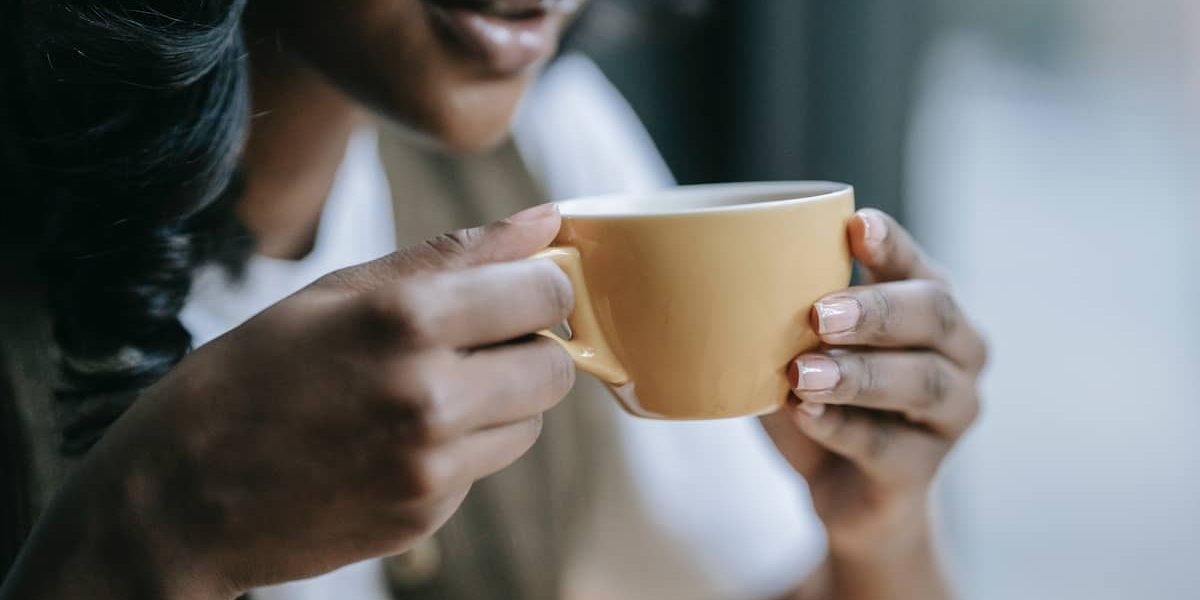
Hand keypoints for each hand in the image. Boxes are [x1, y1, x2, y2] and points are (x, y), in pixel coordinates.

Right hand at [2, 204, 575, 598]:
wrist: (182, 495)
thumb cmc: (254, 373)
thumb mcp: (340, 291)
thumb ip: (454, 254)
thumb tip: (545, 219)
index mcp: (405, 318)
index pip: (545, 291)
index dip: (540, 286)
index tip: (519, 289)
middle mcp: (429, 394)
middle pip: (555, 365)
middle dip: (530, 348)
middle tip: (478, 342)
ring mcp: (430, 464)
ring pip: (531, 421)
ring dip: (503, 401)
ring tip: (430, 390)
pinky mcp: (428, 514)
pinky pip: (486, 466)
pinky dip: (463, 447)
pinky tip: (400, 438)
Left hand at [762, 209, 986, 561]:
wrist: (844, 492)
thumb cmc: (819, 394)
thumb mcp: (798, 344)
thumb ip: (782, 309)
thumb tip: (718, 271)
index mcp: (929, 303)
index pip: (916, 264)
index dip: (891, 244)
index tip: (856, 225)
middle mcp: (958, 351)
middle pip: (933, 315)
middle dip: (876, 310)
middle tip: (820, 313)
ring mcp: (951, 412)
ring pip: (920, 382)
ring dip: (858, 374)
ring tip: (802, 373)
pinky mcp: (923, 469)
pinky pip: (885, 446)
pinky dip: (841, 428)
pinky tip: (805, 415)